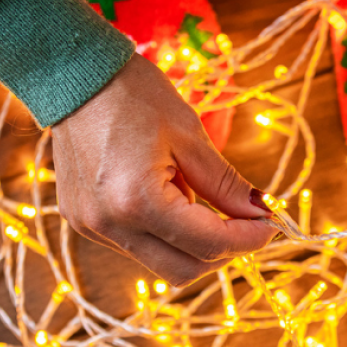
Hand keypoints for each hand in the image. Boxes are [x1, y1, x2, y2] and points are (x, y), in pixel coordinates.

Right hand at [50, 55, 275, 285]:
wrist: (74, 75)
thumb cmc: (134, 95)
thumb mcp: (190, 136)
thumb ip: (226, 185)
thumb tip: (260, 214)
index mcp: (138, 202)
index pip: (209, 244)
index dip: (248, 238)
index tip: (271, 223)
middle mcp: (110, 225)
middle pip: (185, 271)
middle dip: (223, 251)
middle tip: (246, 222)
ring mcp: (92, 228)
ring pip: (161, 263)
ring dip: (193, 243)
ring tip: (194, 194)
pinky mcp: (83, 222)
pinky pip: (136, 246)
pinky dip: (164, 234)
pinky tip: (165, 195)